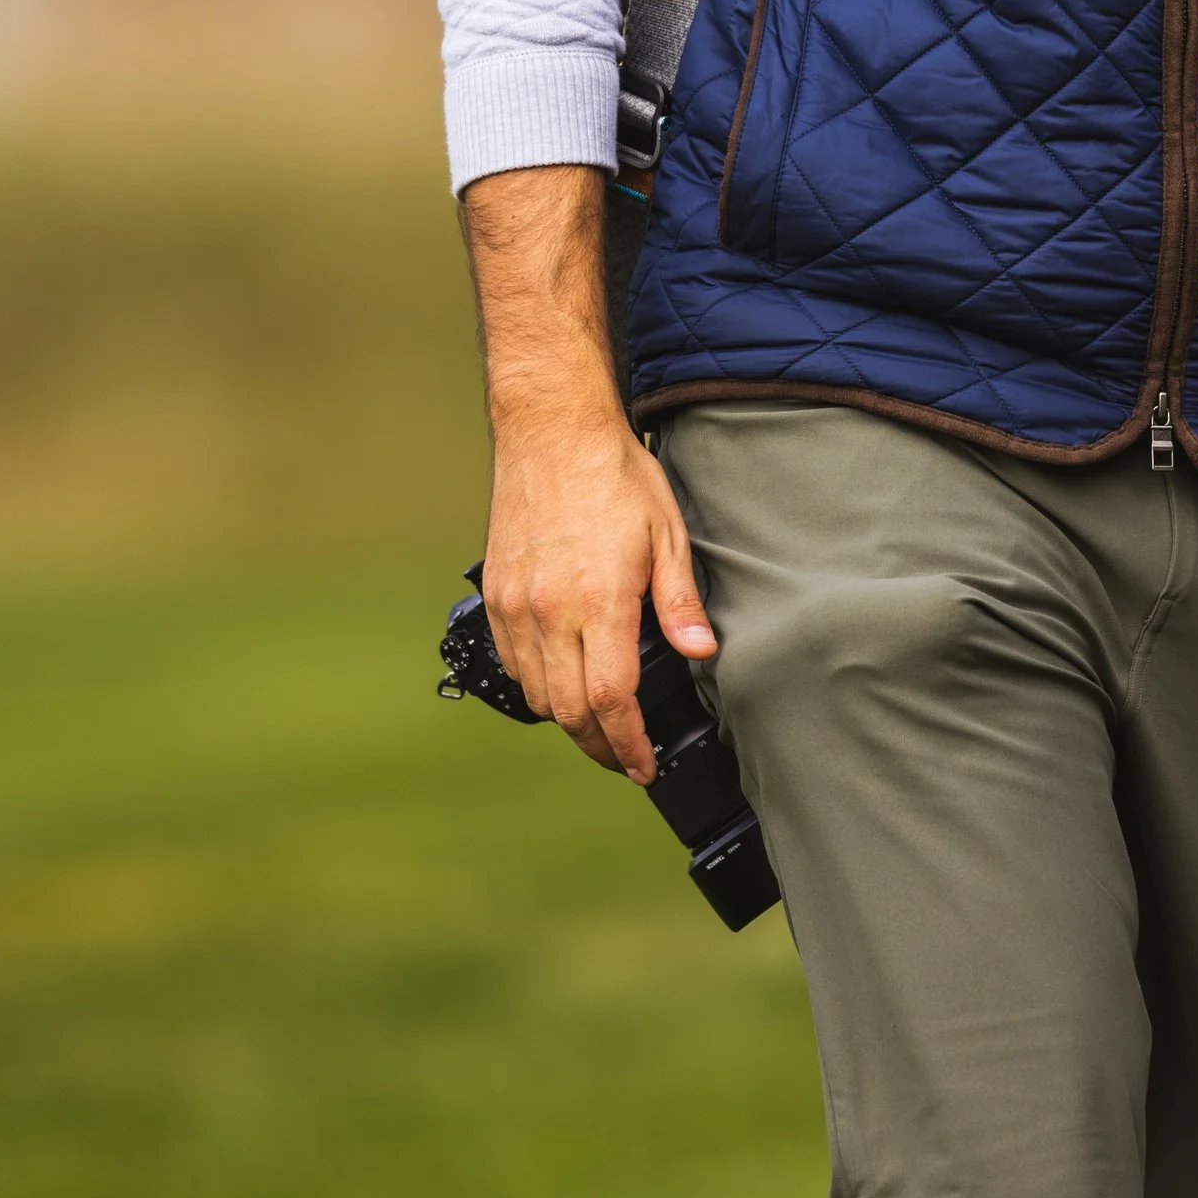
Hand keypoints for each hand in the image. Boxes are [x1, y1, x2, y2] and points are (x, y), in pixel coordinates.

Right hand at [482, 403, 716, 781]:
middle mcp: (550, 611)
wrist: (552, 431)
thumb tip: (701, 654)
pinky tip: (561, 679)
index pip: (611, 701)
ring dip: (568, 719)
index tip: (644, 765)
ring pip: (536, 694)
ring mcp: (516, 605)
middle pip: (570, 712)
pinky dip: (536, 685)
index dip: (629, 745)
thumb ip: (679, 601)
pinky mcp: (496, 594)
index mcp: (600, 601)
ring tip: (600, 722)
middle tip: (627, 756)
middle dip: (601, 746)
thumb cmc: (615, 475)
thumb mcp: (667, 532)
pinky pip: (511, 663)